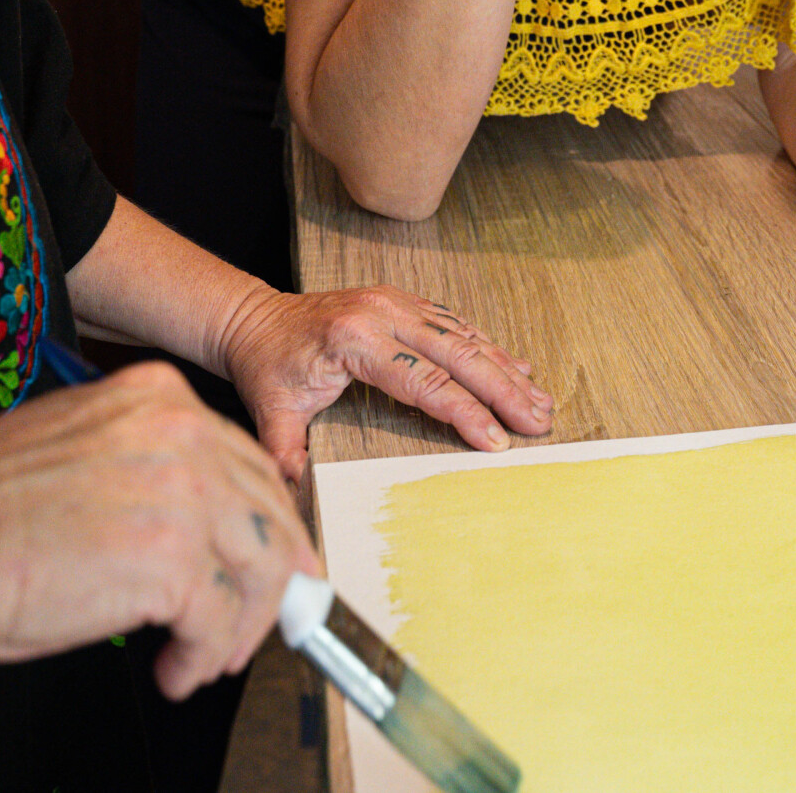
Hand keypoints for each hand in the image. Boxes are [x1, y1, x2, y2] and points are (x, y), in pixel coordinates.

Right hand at [0, 362, 317, 699]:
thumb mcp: (80, 446)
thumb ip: (151, 465)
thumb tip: (206, 519)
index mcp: (157, 397)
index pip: (246, 464)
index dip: (265, 526)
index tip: (273, 563)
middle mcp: (180, 434)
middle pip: (267, 515)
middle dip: (268, 582)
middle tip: (253, 624)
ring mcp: (182, 494)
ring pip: (259, 570)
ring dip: (237, 628)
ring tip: (206, 656)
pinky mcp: (171, 562)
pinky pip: (218, 620)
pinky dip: (203, 656)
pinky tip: (174, 668)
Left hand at [219, 285, 555, 481]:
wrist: (254, 319)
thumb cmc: (267, 366)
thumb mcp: (271, 412)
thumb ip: (286, 451)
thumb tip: (295, 492)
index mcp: (355, 341)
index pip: (424, 382)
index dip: (464, 412)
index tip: (497, 441)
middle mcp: (383, 314)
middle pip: (458, 354)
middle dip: (503, 391)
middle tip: (539, 420)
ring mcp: (396, 303)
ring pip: (464, 337)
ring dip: (505, 370)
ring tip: (540, 400)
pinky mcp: (403, 302)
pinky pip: (455, 324)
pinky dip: (488, 348)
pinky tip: (516, 367)